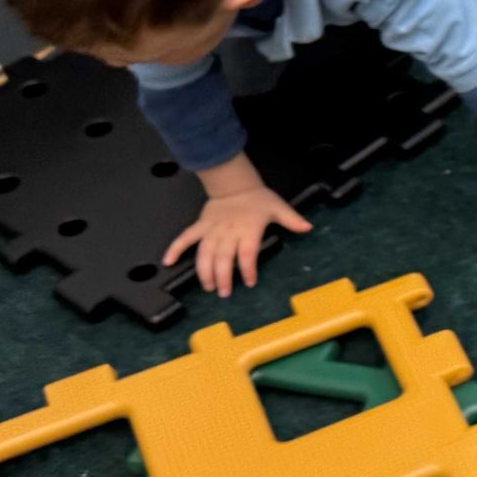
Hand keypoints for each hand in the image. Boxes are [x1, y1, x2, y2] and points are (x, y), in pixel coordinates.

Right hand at [163, 161, 311, 296]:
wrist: (234, 184)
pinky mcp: (200, 226)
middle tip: (224, 292)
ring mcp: (211, 230)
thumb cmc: (258, 198)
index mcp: (248, 229)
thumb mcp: (278, 207)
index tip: (248, 282)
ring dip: (204, 271)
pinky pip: (185, 238)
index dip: (247, 268)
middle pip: (223, 257)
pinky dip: (175, 249)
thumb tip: (308, 227)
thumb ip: (292, 219)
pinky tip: (167, 262)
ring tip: (207, 286)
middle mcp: (228, 232)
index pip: (247, 253)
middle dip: (223, 276)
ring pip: (204, 253)